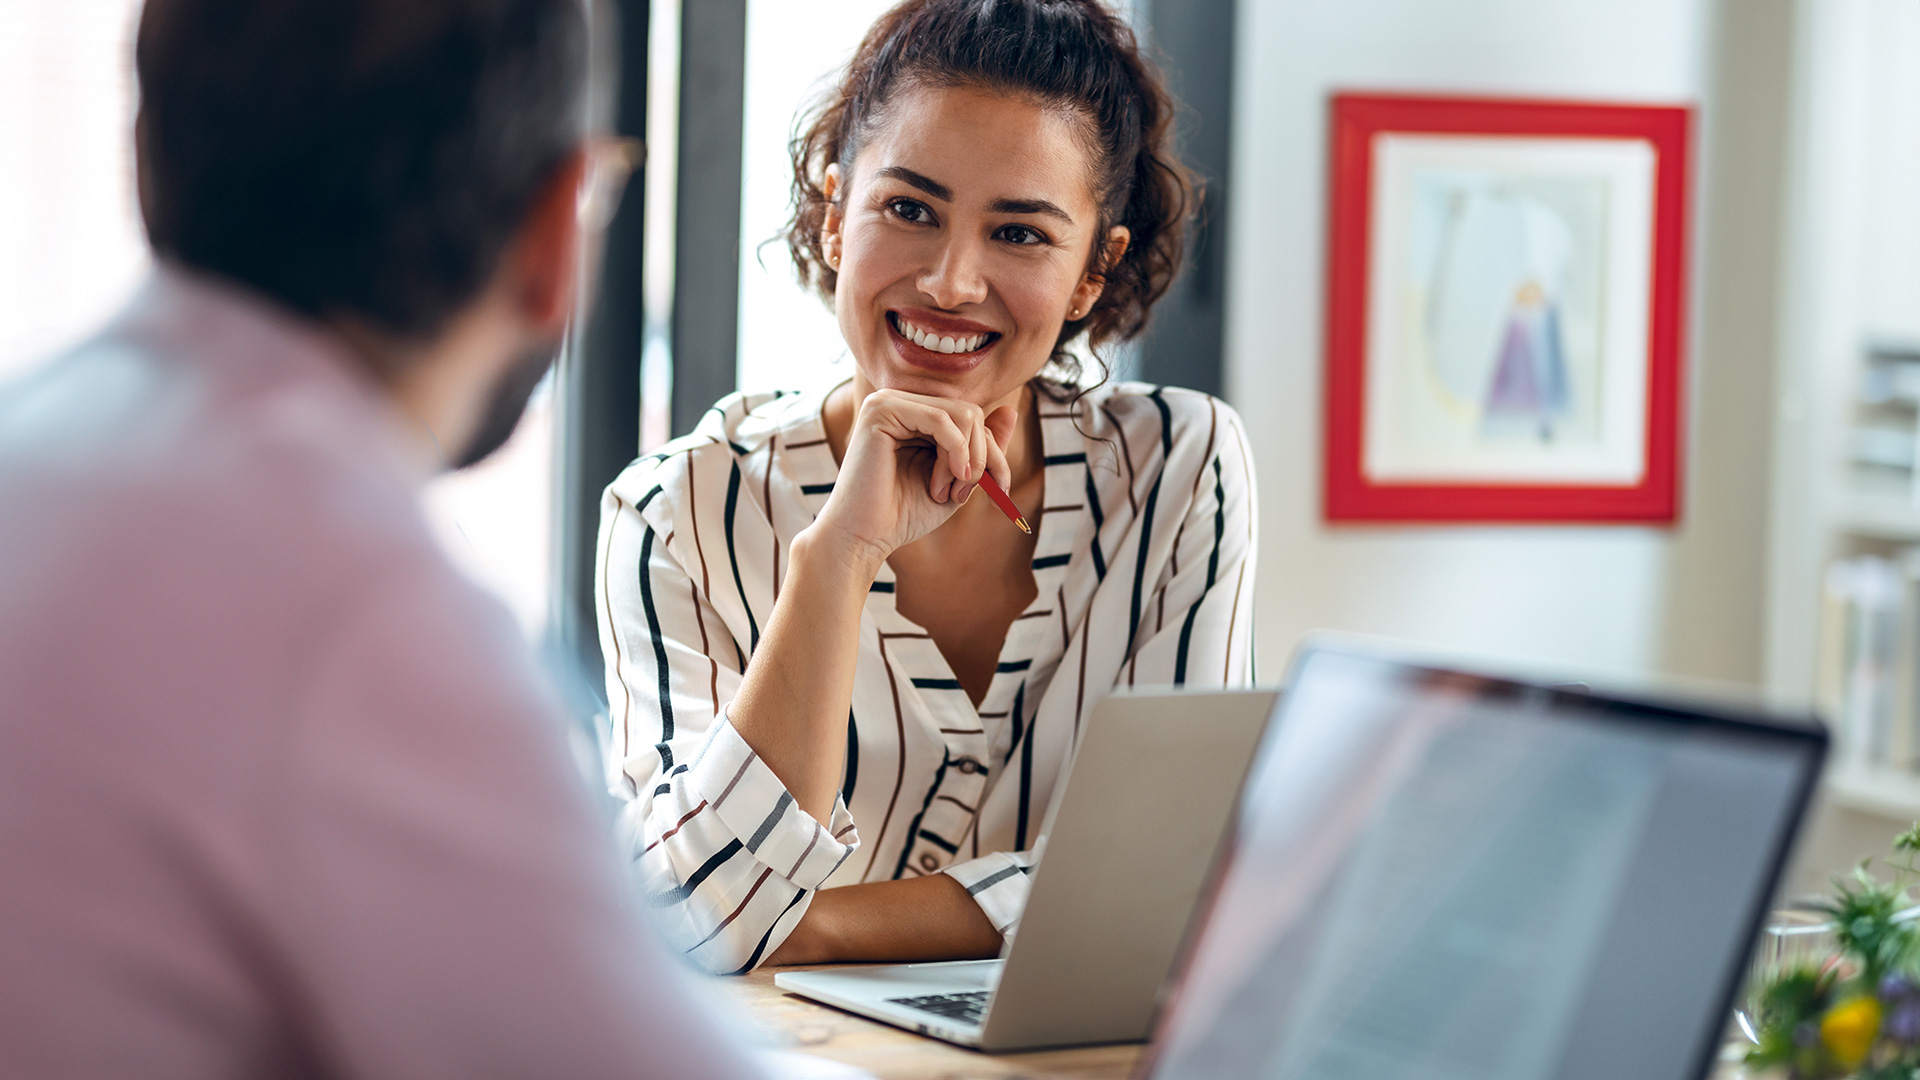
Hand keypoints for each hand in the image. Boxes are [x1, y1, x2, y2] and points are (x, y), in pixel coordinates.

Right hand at [811, 389, 1017, 565]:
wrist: (864, 538)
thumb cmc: (903, 514)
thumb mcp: (958, 479)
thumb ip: (983, 447)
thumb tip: (1011, 410)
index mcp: (916, 416)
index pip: (973, 419)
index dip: (995, 455)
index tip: (1001, 494)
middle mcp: (901, 402)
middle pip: (972, 413)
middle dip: (985, 457)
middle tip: (966, 494)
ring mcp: (889, 401)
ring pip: (962, 414)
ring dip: (968, 459)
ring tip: (949, 492)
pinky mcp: (881, 410)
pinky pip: (941, 418)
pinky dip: (954, 452)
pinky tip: (942, 482)